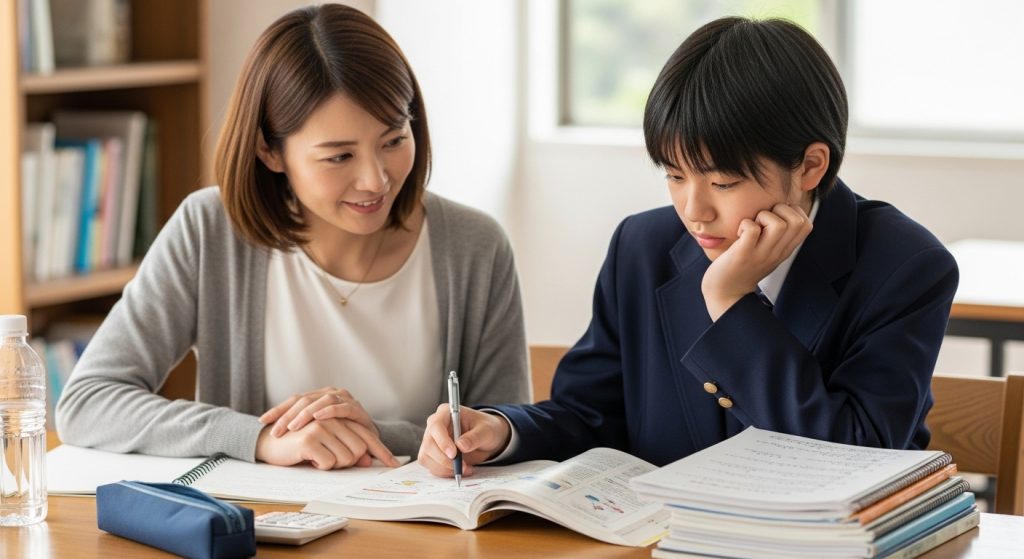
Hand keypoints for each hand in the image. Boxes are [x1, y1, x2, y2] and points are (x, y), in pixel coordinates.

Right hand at [255, 417, 399, 468]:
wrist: (269, 442)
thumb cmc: (301, 445)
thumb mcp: (328, 446)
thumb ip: (349, 451)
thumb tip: (368, 461)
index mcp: (341, 416)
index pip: (367, 437)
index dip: (381, 452)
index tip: (394, 465)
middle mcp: (334, 417)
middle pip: (359, 451)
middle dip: (345, 462)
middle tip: (326, 458)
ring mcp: (322, 425)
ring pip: (346, 458)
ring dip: (330, 464)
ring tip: (316, 456)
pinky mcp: (310, 437)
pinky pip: (329, 463)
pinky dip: (319, 466)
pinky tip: (307, 457)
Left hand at [259, 387, 373, 438]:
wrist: (369, 441)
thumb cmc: (339, 437)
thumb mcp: (316, 432)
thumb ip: (300, 430)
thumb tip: (268, 434)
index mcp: (317, 397)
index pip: (294, 400)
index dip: (278, 410)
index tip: (262, 421)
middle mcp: (329, 394)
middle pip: (304, 400)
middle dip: (287, 416)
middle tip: (276, 431)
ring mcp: (343, 399)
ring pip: (320, 401)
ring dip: (305, 414)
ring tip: (293, 427)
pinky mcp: (356, 408)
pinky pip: (341, 407)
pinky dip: (328, 411)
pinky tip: (318, 418)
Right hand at [417, 405, 511, 477]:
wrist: (486, 438)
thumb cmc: (485, 428)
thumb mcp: (486, 430)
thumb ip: (475, 437)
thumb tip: (461, 446)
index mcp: (445, 413)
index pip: (436, 426)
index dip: (442, 441)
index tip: (453, 454)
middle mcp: (435, 426)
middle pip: (429, 445)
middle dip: (444, 460)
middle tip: (463, 466)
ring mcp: (432, 441)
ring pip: (427, 458)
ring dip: (445, 468)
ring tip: (466, 468)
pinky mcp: (433, 455)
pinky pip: (432, 467)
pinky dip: (445, 472)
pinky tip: (461, 470)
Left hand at [702, 203, 812, 320]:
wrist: (726, 293)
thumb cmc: (743, 266)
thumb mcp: (767, 252)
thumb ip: (776, 236)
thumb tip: (779, 209)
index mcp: (785, 250)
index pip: (806, 224)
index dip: (792, 211)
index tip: (775, 216)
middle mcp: (777, 252)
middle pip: (797, 221)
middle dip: (780, 210)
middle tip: (762, 219)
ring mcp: (761, 254)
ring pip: (779, 224)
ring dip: (763, 216)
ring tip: (752, 225)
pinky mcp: (743, 254)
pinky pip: (752, 230)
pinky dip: (745, 224)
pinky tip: (739, 233)